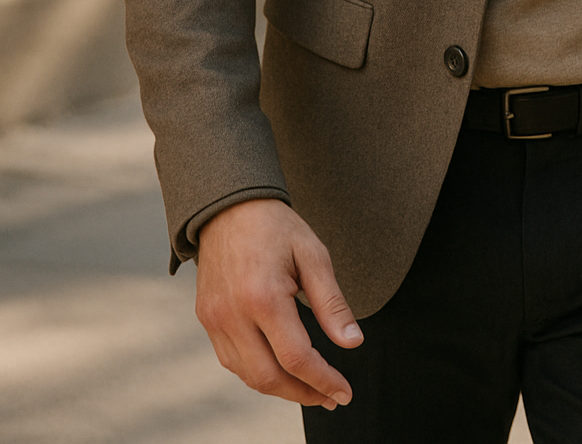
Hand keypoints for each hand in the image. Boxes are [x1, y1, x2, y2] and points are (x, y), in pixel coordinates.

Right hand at [195, 198, 362, 409]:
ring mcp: (215, 320)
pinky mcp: (207, 319)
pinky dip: (257, 372)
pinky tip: (279, 367)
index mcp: (264, 296)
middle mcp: (233, 314)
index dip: (323, 381)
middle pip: (269, 378)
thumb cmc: (276, 227)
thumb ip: (332, 304)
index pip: (296, 358)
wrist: (229, 206)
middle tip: (330, 397)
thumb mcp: (313, 255)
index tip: (344, 393)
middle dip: (304, 394)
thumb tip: (353, 343)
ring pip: (248, 375)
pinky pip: (232, 361)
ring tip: (310, 385)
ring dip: (281, 388)